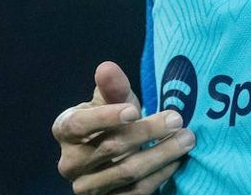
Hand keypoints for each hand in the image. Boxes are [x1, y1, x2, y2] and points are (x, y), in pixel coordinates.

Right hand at [53, 61, 194, 194]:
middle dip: (147, 132)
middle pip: (110, 148)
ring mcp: (88, 187)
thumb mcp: (110, 100)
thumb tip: (107, 67)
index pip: (79, 125)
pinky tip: (177, 161)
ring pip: (126, 172)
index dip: (105, 118)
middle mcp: (70, 163)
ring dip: (160, 155)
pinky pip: (136, 192)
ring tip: (186, 138)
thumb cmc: (110, 120)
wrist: (111, 154)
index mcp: (64, 130)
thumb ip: (111, 87)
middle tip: (177, 119)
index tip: (134, 110)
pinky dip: (159, 176)